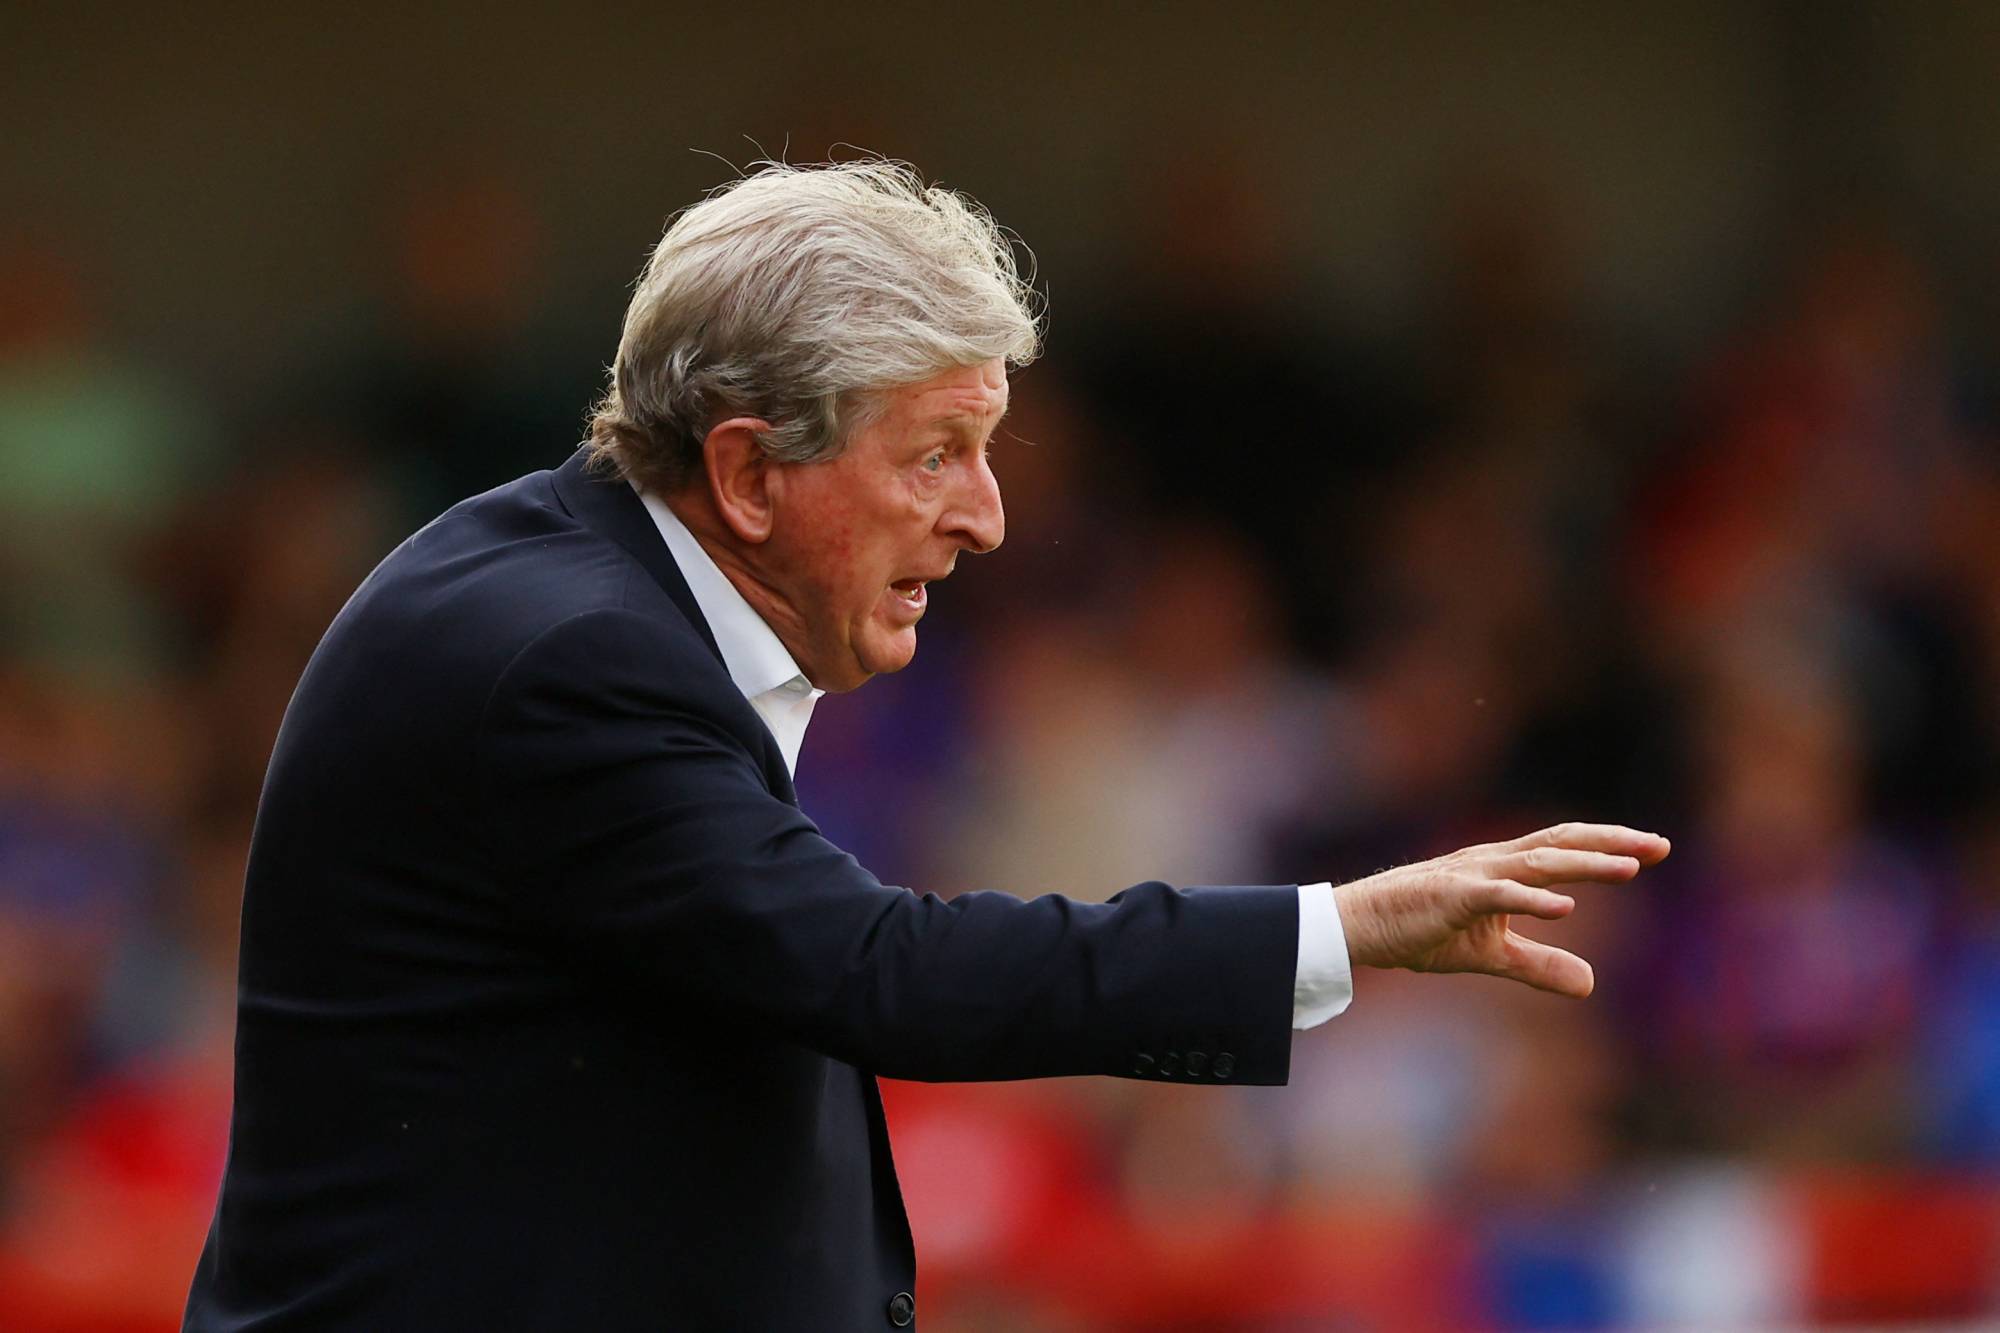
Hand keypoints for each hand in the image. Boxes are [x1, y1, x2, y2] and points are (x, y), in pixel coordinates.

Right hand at [1332, 822, 1669, 996]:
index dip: (1608, 845)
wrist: (1360, 927)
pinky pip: (1498, 893)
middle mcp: (1493, 861)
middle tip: (1660, 846)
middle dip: (1612, 842)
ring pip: (1538, 862)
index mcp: (1503, 868)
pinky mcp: (1452, 896)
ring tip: (1630, 869)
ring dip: (1586, 864)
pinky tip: (1566, 906)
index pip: (1564, 847)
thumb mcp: (1490, 954)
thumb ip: (1539, 965)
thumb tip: (1591, 985)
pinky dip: (1532, 898)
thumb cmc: (1420, 931)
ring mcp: (1473, 875)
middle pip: (1561, 842)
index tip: (1654, 848)